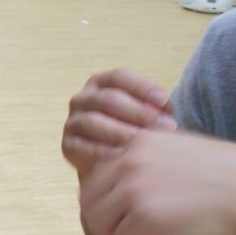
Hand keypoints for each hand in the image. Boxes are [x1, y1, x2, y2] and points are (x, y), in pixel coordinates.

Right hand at [62, 68, 176, 176]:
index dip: (142, 87)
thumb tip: (167, 117)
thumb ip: (155, 109)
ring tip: (145, 143)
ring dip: (122, 132)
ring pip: (94, 121)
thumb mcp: (144, 112)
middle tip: (164, 127)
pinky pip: (81, 146)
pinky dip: (101, 151)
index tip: (164, 102)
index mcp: (100, 82)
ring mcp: (73, 121)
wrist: (111, 158)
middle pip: (108, 99)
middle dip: (139, 112)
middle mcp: (83, 98)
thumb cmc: (132, 128)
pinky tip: (121, 155)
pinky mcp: (67, 144)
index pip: (119, 77)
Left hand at [79, 129, 235, 234]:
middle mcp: (128, 160)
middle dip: (112, 222)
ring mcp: (132, 188)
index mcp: (136, 142)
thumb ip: (144, 163)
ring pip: (100, 224)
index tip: (134, 212)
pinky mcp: (142, 217)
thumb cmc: (230, 180)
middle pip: (90, 202)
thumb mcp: (178, 152)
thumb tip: (114, 189)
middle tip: (144, 230)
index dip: (110, 201)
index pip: (94, 178)